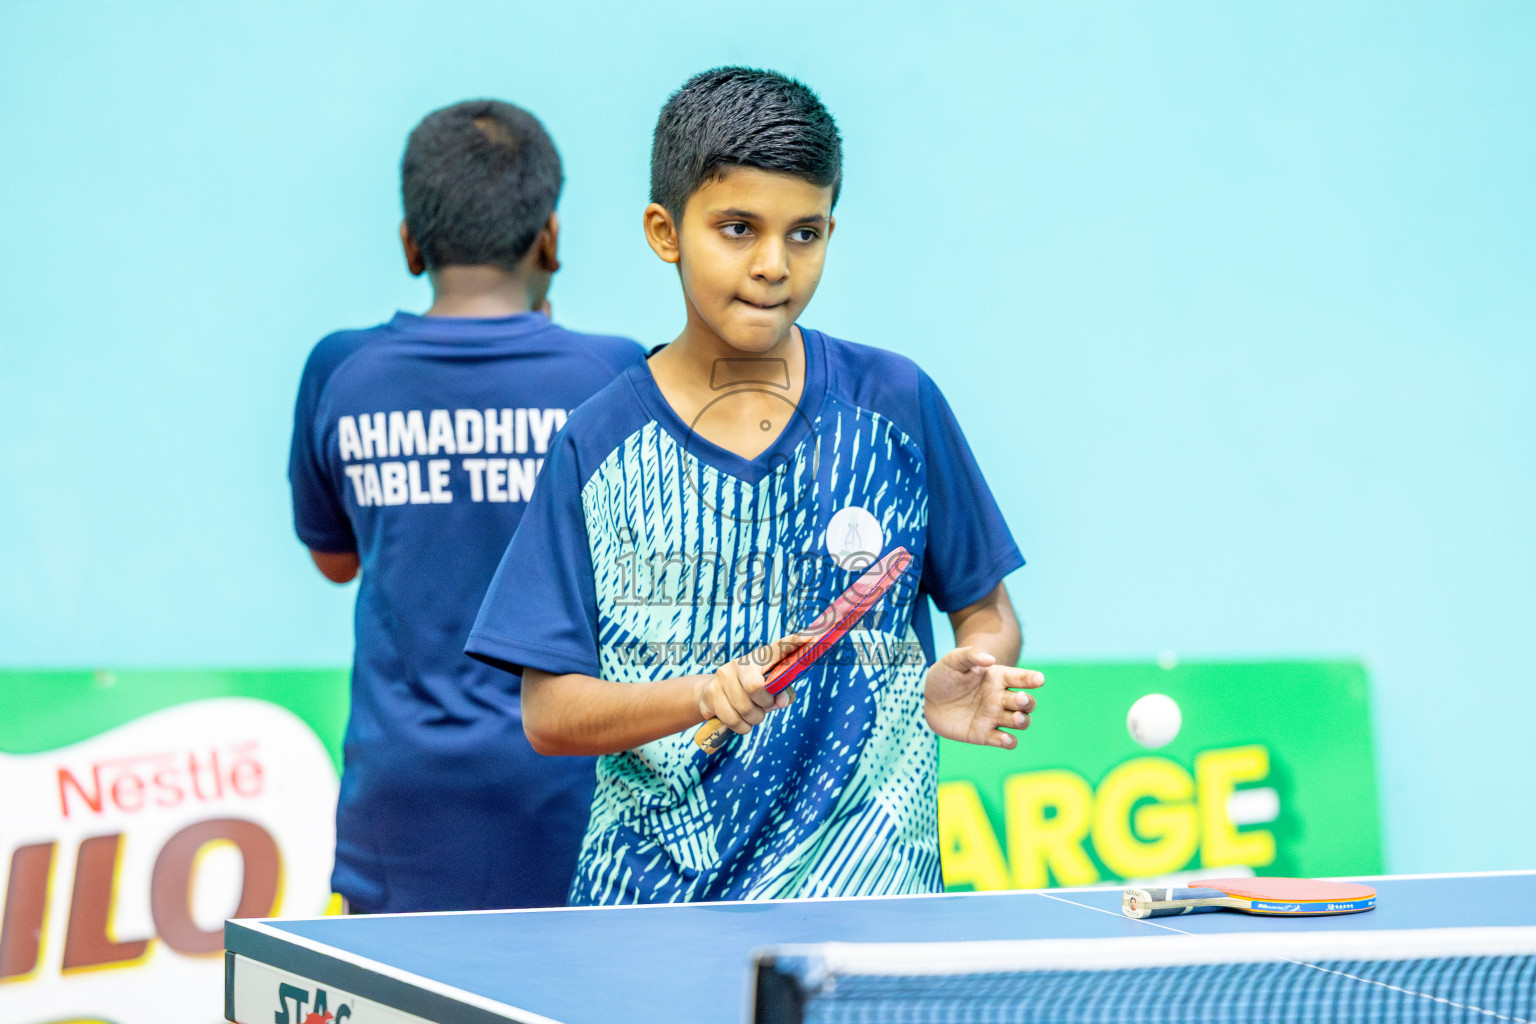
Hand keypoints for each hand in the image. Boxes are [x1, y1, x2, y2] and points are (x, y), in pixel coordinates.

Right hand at [695, 635, 803, 735]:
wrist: (710, 695)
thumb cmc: (749, 693)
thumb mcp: (769, 690)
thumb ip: (783, 693)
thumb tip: (781, 700)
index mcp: (761, 658)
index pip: (780, 647)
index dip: (797, 642)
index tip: (814, 636)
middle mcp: (741, 662)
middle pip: (756, 687)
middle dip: (765, 704)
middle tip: (766, 707)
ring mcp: (723, 675)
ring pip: (745, 709)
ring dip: (754, 719)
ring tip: (753, 715)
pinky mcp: (711, 692)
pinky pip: (733, 720)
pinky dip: (742, 727)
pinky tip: (741, 721)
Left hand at [923, 647, 1043, 748]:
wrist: (929, 700)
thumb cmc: (944, 676)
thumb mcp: (953, 660)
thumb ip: (971, 656)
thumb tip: (990, 660)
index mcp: (998, 679)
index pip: (1021, 678)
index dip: (1032, 678)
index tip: (1039, 679)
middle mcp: (1000, 698)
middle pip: (1025, 703)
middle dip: (1027, 702)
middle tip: (1020, 699)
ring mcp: (994, 717)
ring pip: (1020, 722)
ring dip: (1022, 721)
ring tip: (1016, 719)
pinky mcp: (984, 735)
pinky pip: (1004, 741)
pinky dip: (1009, 742)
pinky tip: (1005, 738)